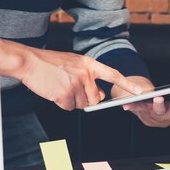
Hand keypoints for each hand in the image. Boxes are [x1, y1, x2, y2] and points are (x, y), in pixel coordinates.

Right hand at [0, 27, 141, 110]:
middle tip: (67, 87)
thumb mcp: (73, 64)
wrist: (28, 61)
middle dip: (84, 98)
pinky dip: (61, 103)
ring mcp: (76, 84)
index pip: (113, 75)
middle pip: (94, 98)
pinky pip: (69, 107)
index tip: (141, 93)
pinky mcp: (66, 94)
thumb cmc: (49, 63)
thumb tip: (98, 95)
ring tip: (58, 86)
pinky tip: (53, 92)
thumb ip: (88, 77)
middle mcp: (86, 73)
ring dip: (71, 101)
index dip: (128, 85)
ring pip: (81, 105)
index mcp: (89, 63)